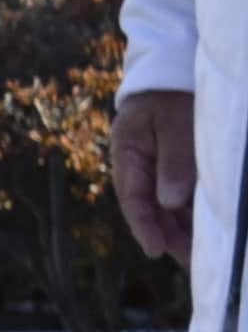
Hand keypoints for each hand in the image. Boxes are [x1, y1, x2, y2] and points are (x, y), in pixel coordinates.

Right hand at [119, 90, 195, 265]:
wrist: (173, 69)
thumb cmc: (173, 93)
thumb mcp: (175, 122)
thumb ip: (173, 160)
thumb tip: (169, 202)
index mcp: (128, 154)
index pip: (132, 198)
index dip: (144, 226)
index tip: (156, 250)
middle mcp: (138, 165)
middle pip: (149, 208)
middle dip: (168, 236)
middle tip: (190, 262)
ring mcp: (155, 166)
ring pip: (165, 205)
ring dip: (180, 229)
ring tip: (200, 254)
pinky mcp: (173, 165)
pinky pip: (179, 194)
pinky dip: (189, 213)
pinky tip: (204, 229)